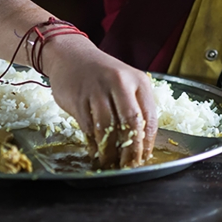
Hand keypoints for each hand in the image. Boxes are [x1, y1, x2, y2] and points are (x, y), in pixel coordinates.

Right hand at [45, 34, 157, 168]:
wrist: (71, 55)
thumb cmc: (102, 74)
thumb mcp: (125, 83)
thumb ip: (134, 107)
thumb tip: (139, 144)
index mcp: (139, 81)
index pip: (150, 117)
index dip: (147, 142)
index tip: (144, 157)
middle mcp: (120, 82)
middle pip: (131, 123)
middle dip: (131, 150)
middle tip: (128, 165)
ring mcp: (98, 89)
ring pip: (108, 128)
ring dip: (109, 150)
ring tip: (110, 162)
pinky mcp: (79, 98)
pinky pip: (88, 128)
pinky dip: (93, 143)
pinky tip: (96, 150)